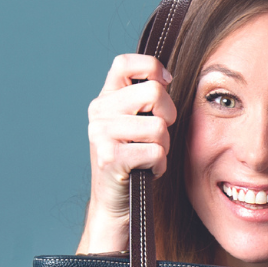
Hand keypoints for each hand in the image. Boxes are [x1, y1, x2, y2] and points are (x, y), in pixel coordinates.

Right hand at [81, 54, 175, 253]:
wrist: (116, 204)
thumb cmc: (135, 162)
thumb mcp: (136, 124)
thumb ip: (145, 99)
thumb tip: (166, 77)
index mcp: (106, 98)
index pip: (126, 62)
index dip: (152, 68)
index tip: (165, 85)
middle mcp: (99, 112)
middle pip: (154, 92)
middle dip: (169, 116)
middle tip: (159, 135)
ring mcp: (101, 134)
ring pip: (159, 127)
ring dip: (164, 146)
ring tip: (150, 156)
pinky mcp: (109, 158)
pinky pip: (155, 152)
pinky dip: (159, 165)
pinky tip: (147, 171)